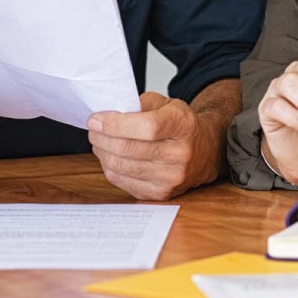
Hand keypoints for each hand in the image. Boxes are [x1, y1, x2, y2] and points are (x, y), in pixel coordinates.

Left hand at [87, 92, 220, 199]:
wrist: (204, 151)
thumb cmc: (179, 125)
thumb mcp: (164, 103)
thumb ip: (137, 105)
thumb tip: (105, 115)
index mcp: (182, 125)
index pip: (146, 127)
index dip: (114, 124)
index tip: (95, 119)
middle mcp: (180, 153)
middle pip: (128, 149)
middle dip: (101, 137)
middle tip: (93, 129)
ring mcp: (171, 177)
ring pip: (120, 166)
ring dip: (102, 152)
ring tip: (99, 141)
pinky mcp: (160, 193)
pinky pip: (121, 181)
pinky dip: (109, 167)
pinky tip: (110, 156)